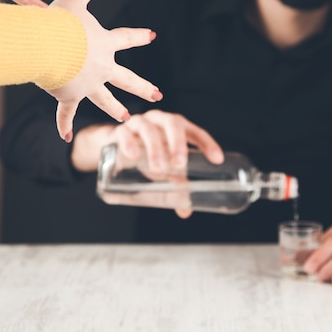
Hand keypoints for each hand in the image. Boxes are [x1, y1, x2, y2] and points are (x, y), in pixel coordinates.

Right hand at [46, 0, 162, 142]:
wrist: (47, 47)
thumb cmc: (60, 23)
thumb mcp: (75, 0)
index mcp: (105, 45)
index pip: (127, 38)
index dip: (139, 36)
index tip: (152, 35)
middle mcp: (101, 68)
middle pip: (127, 79)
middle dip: (143, 87)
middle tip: (158, 95)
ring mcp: (87, 84)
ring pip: (106, 100)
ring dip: (116, 109)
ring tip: (127, 118)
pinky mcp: (69, 95)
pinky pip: (68, 113)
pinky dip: (65, 125)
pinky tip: (67, 139)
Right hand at [73, 110, 223, 217]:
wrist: (114, 146)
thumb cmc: (146, 155)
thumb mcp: (163, 170)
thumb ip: (175, 185)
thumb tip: (186, 210)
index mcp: (177, 129)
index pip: (196, 133)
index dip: (207, 144)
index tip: (217, 160)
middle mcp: (160, 121)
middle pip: (173, 124)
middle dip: (178, 144)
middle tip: (179, 165)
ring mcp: (140, 124)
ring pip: (149, 130)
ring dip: (155, 148)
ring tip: (159, 169)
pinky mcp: (120, 131)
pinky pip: (124, 133)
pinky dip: (129, 143)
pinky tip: (132, 156)